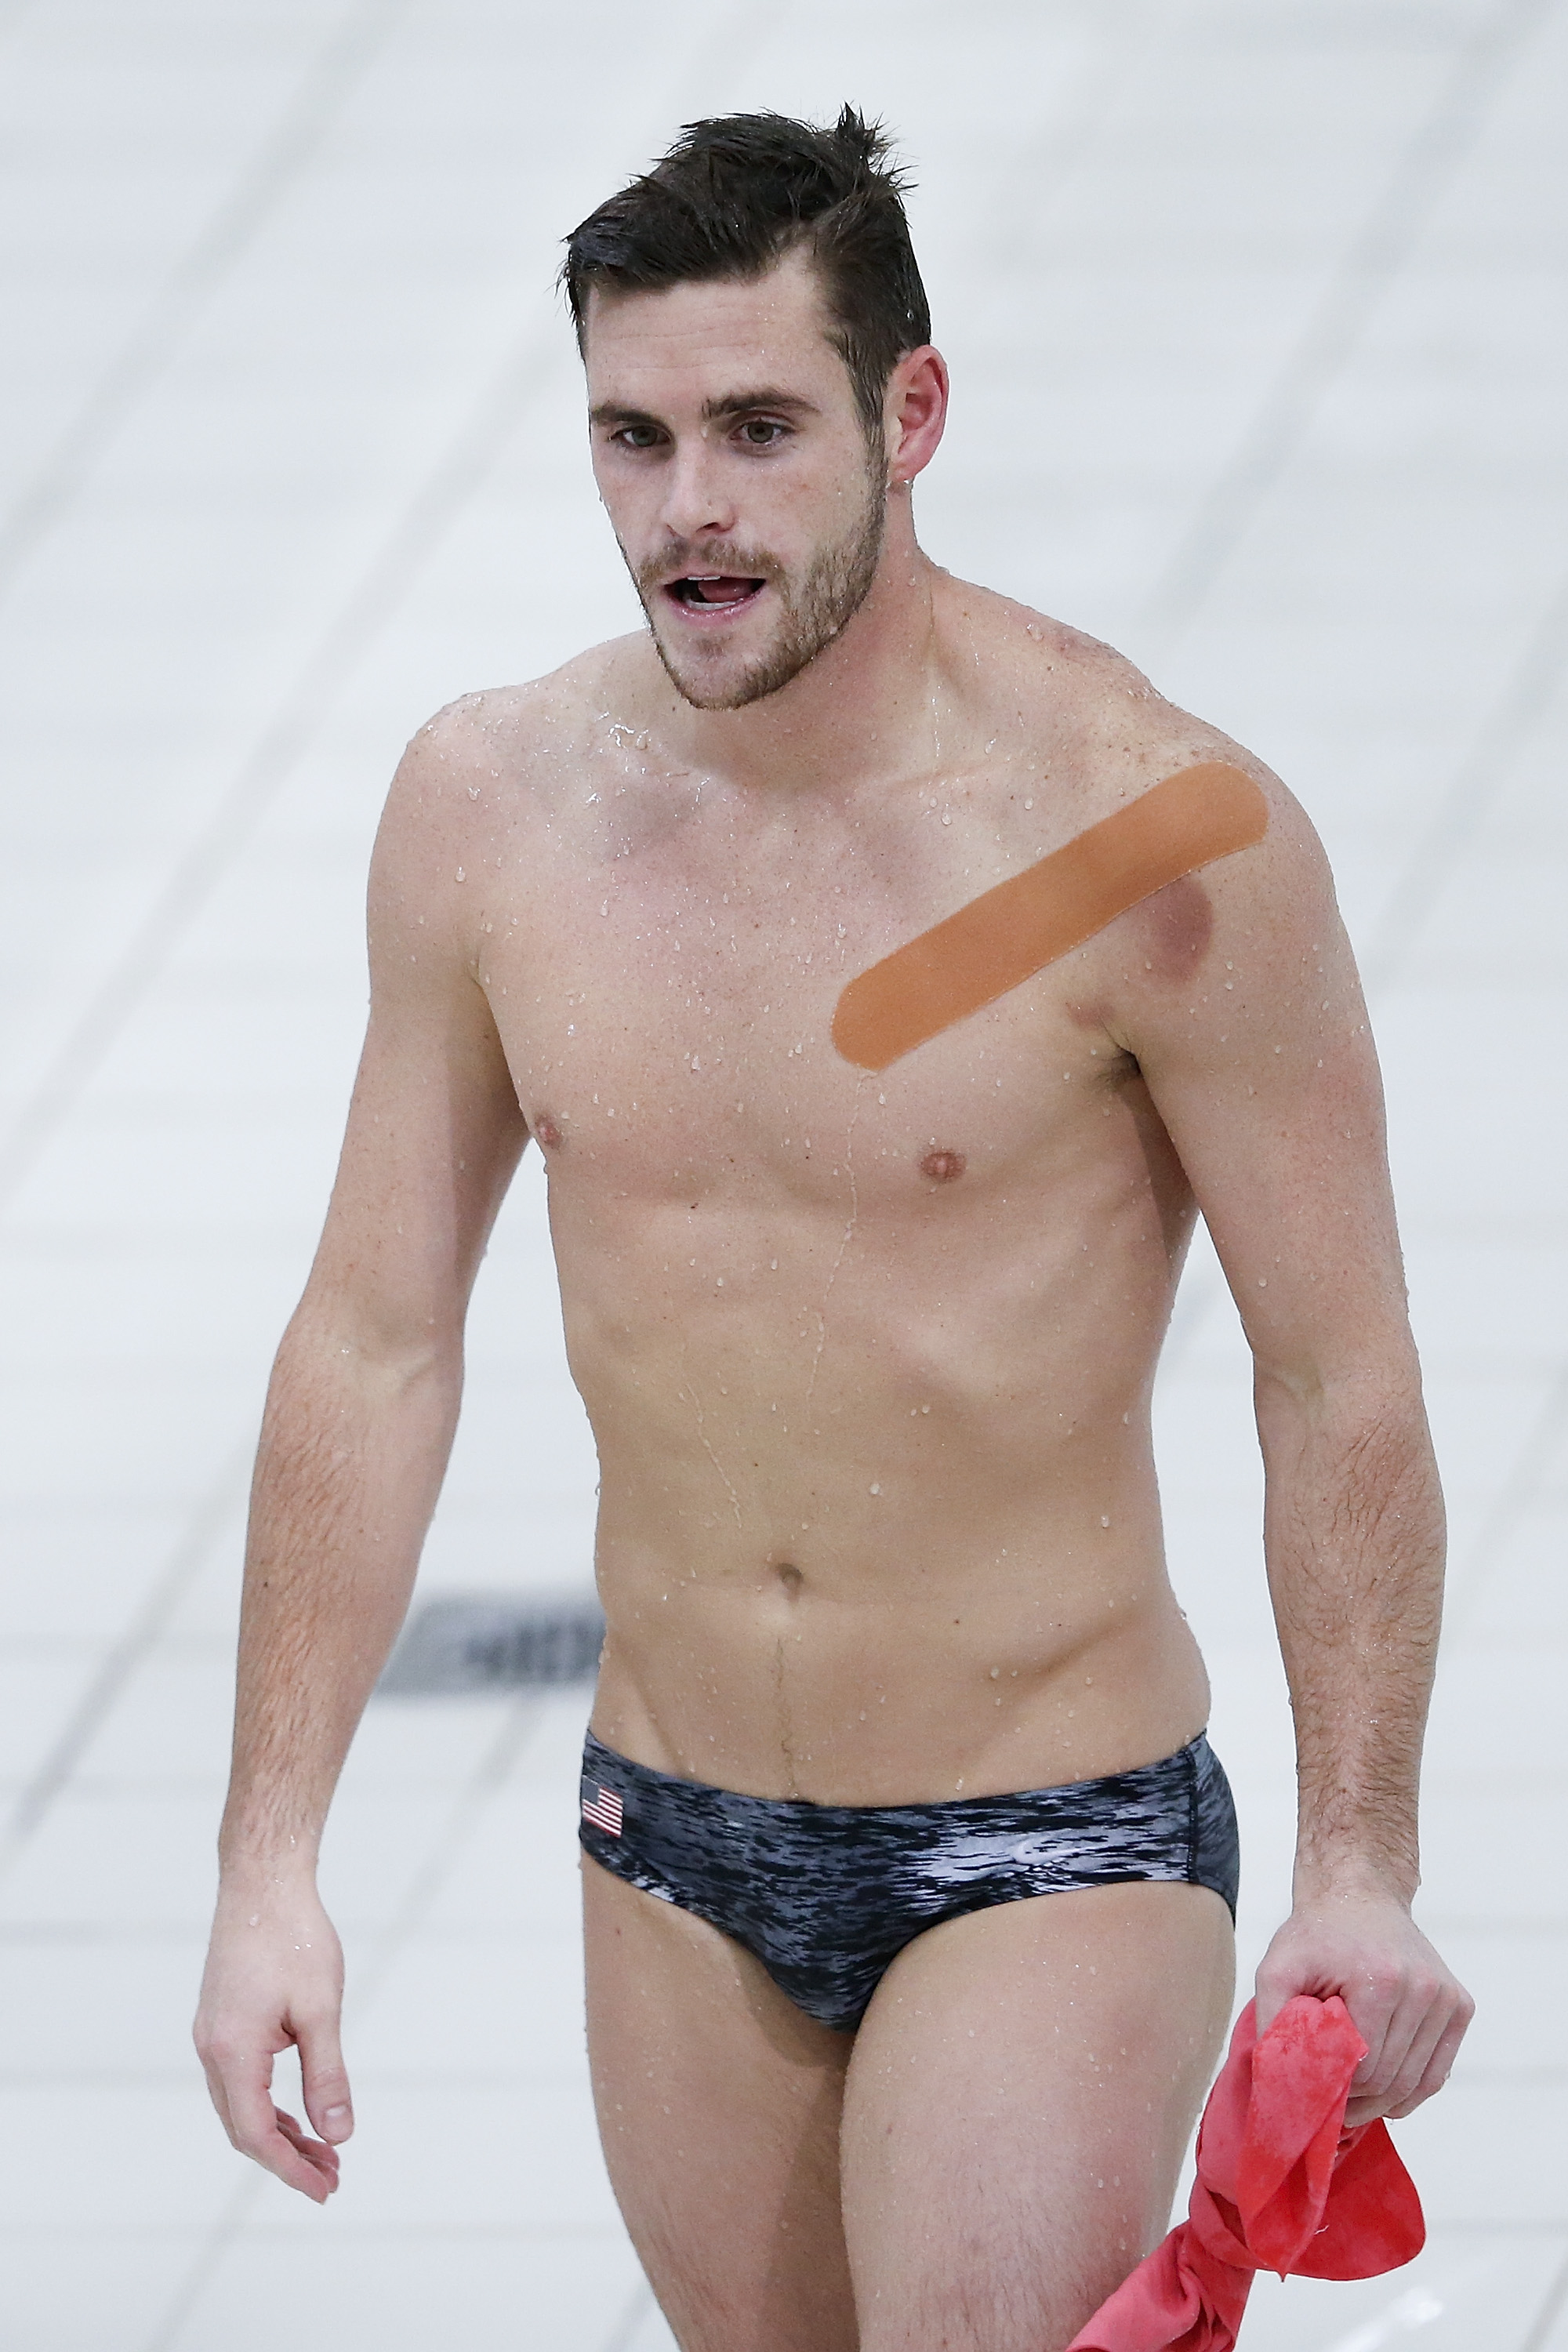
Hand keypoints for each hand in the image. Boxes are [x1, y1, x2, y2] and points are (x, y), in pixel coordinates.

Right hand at [194, 1876, 351, 2201]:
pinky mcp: (220, 2021)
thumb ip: (327, 2075)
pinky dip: (268, 2103)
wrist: (262, 1881)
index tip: (326, 2188)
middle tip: (333, 2178)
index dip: (291, 2168)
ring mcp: (212, 2035)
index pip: (257, 2134)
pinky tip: (299, 2111)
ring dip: (280, 2133)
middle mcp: (211, 2050)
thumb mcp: (321, 2009)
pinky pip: (239, 2081)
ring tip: (324, 2151)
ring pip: (240, 2106)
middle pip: (244, 2128)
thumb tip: (339, 2134)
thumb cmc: (294, 1937)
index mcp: (232, 2052)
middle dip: (288, 2158)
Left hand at [1255, 1888, 1472, 2126]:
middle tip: (1333, 2105)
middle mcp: (1423, 1988)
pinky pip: (1438, 2072)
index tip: (1316, 2091)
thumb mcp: (1277, 1969)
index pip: (1365, 2068)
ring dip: (1385, 2101)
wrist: (1358, 1897)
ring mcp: (1447, 1998)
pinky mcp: (1460, 2006)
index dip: (1339, 2088)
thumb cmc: (1316, 1937)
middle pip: (1392, 2078)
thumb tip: (1282, 2080)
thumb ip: (1273, 2022)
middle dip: (1360, 2099)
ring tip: (1355, 2103)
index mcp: (1382, 1980)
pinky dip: (1412, 2091)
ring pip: (1418, 2082)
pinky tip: (1385, 2095)